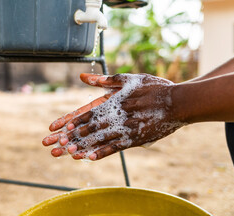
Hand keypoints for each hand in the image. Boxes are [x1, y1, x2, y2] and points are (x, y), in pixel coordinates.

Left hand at [43, 73, 184, 159]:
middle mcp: (118, 115)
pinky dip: (102, 153)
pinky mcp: (135, 139)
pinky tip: (90, 158)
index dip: (72, 120)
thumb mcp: (129, 79)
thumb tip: (83, 76)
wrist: (177, 102)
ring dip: (83, 147)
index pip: (88, 112)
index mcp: (114, 100)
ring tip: (67, 154)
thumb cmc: (153, 88)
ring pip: (100, 139)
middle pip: (90, 128)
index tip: (58, 128)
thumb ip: (105, 80)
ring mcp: (126, 128)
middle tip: (56, 145)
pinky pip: (116, 148)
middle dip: (72, 136)